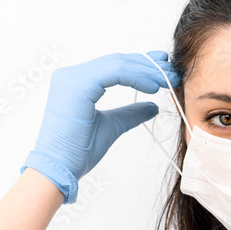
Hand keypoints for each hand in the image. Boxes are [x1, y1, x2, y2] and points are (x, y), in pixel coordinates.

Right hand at [19, 50, 180, 203]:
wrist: (59, 168)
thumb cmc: (77, 152)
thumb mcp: (112, 126)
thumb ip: (130, 114)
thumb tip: (153, 107)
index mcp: (76, 82)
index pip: (113, 66)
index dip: (141, 65)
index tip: (163, 71)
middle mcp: (71, 75)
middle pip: (117, 61)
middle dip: (148, 65)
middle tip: (172, 71)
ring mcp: (72, 78)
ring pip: (118, 64)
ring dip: (146, 70)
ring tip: (168, 79)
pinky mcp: (78, 85)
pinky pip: (114, 73)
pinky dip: (136, 77)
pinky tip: (153, 87)